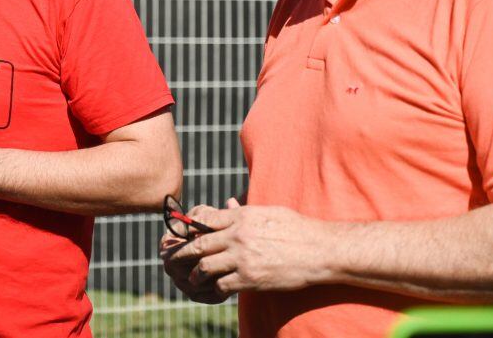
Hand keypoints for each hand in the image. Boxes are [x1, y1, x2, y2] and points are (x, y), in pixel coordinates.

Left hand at [164, 201, 331, 299]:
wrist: (320, 250)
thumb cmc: (296, 229)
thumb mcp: (268, 212)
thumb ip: (243, 210)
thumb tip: (227, 203)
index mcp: (240, 216)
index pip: (203, 219)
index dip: (188, 228)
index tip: (182, 236)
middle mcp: (237, 235)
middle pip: (197, 244)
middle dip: (181, 254)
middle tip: (172, 261)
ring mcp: (242, 258)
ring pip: (204, 267)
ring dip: (195, 275)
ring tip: (192, 279)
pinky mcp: (250, 278)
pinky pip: (221, 285)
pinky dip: (214, 289)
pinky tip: (215, 290)